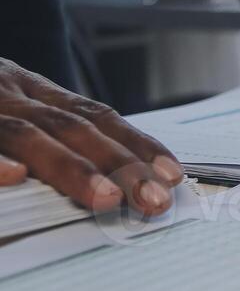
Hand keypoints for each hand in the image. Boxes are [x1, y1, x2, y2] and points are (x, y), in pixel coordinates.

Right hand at [0, 59, 180, 214]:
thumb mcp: (10, 106)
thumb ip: (49, 133)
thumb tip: (108, 176)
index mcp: (31, 90)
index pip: (94, 116)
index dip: (136, 144)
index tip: (173, 174)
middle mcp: (11, 95)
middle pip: (72, 127)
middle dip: (119, 163)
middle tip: (154, 200)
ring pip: (27, 134)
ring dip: (72, 167)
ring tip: (108, 197)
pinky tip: (16, 177)